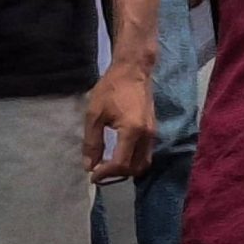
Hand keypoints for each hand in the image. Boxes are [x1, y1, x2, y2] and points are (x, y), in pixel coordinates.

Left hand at [82, 60, 155, 180]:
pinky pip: (146, 153)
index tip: (92, 175)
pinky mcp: (153, 128)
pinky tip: (119, 153)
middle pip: (136, 168)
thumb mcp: (94, 114)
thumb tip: (90, 166)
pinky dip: (134, 160)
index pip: (121, 164)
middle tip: (100, 171)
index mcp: (132, 130)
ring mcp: (153, 132)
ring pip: (144, 162)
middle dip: (118, 174)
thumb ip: (92, 143)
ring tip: (109, 164)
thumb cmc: (111, 88)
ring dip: (127, 169)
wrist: (133, 69)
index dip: (105, 174)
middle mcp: (146, 134)